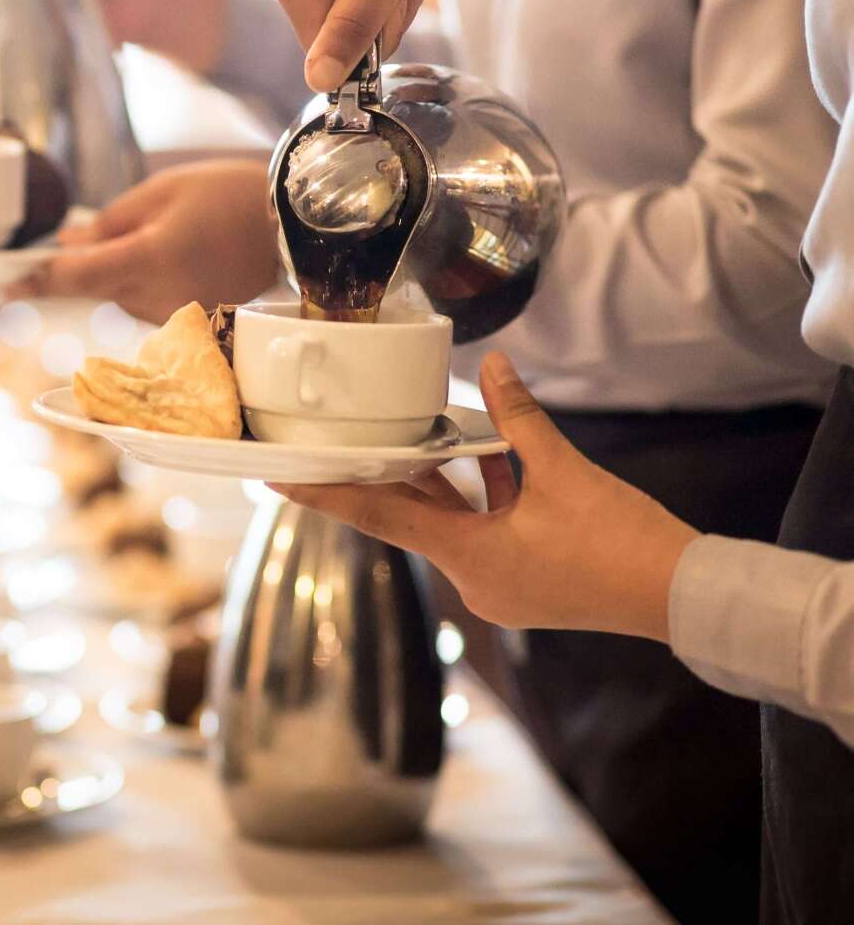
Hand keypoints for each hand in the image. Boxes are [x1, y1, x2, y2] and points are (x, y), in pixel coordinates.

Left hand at [8, 159, 280, 323]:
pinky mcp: (192, 322)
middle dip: (95, 261)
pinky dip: (150, 281)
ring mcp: (177, 315)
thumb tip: (65, 246)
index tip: (7, 283)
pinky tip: (185, 255)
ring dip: (125, 270)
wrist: (291, 222)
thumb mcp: (159, 193)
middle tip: (133, 227)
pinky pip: (149, 303)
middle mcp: (159, 297)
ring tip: (174, 235)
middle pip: (97, 287)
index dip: (36, 279)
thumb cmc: (226, 194)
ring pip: (121, 296)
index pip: (74, 277)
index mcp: (147, 259)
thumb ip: (106, 223)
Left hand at [271, 353, 699, 641]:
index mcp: (469, 559)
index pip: (379, 517)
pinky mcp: (526, 581)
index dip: (326, 493)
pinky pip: (486, 530)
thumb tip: (490, 365)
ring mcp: (500, 585)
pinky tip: (492, 453)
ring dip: (445, 479)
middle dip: (387, 474)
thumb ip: (519, 419)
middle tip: (337, 442)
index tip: (276, 479)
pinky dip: (484, 496)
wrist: (686, 597)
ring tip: (418, 433)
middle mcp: (473, 580)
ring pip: (453, 520)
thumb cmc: (625, 543)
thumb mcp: (566, 472)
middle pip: (412, 516)